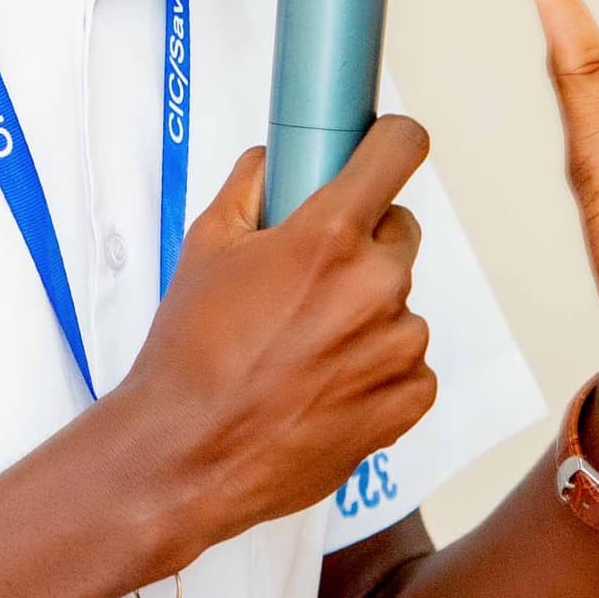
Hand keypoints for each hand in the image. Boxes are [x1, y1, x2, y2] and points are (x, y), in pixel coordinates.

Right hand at [107, 116, 439, 565]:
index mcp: (329, 236)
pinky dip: (376, 367)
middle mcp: (375, 285)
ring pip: (399, 302)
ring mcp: (398, 345)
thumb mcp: (205, 246)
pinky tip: (324, 382)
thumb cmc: (192, 355)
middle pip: (398, 231)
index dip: (391, 144)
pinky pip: (408, 362)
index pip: (399, 150)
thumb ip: (250, 187)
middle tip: (309, 279)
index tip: (384, 149)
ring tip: (304, 346)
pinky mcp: (408, 398)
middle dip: (361, 244)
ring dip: (366, 312)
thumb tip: (273, 162)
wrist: (189, 453)